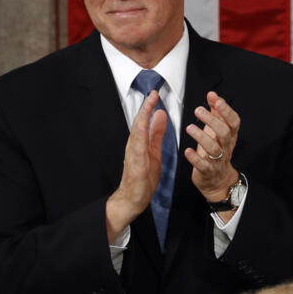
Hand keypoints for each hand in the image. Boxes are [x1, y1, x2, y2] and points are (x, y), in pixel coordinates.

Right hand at [106, 91, 165, 241]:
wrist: (131, 199)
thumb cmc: (142, 177)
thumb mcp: (154, 152)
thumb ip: (156, 134)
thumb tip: (160, 115)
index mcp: (139, 143)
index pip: (143, 121)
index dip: (149, 107)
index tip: (155, 94)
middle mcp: (134, 147)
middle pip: (138, 124)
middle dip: (145, 108)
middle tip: (153, 93)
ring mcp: (133, 156)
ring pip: (136, 134)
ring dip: (142, 119)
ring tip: (148, 105)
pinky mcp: (136, 167)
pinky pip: (137, 151)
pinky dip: (140, 139)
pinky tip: (143, 130)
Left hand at [185, 91, 240, 201]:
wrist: (217, 179)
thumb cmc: (216, 151)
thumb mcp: (217, 131)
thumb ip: (216, 112)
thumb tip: (213, 95)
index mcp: (229, 136)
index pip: (233, 122)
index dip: (226, 111)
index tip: (216, 100)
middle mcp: (225, 147)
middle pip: (224, 133)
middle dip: (212, 120)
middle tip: (198, 111)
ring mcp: (217, 160)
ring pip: (214, 148)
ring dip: (202, 137)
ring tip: (190, 128)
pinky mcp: (207, 171)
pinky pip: (203, 165)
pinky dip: (195, 158)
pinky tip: (188, 151)